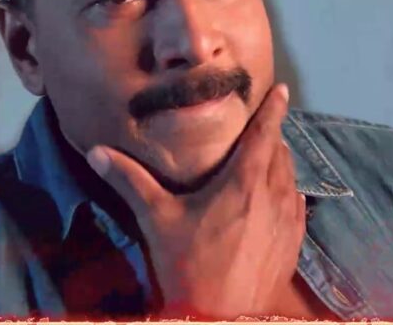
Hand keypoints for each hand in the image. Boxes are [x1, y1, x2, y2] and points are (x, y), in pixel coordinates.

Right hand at [85, 84, 304, 318]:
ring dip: (279, 163)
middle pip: (281, 152)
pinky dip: (286, 191)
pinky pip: (295, 204)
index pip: (266, 133)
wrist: (220, 318)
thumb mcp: (157, 219)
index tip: (282, 90)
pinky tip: (273, 197)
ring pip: (290, 177)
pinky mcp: (293, 244)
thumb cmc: (187, 267)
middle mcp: (273, 195)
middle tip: (259, 127)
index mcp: (244, 181)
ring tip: (264, 159)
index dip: (274, 108)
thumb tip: (97, 152)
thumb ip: (130, 181)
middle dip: (272, 136)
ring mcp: (288, 221)